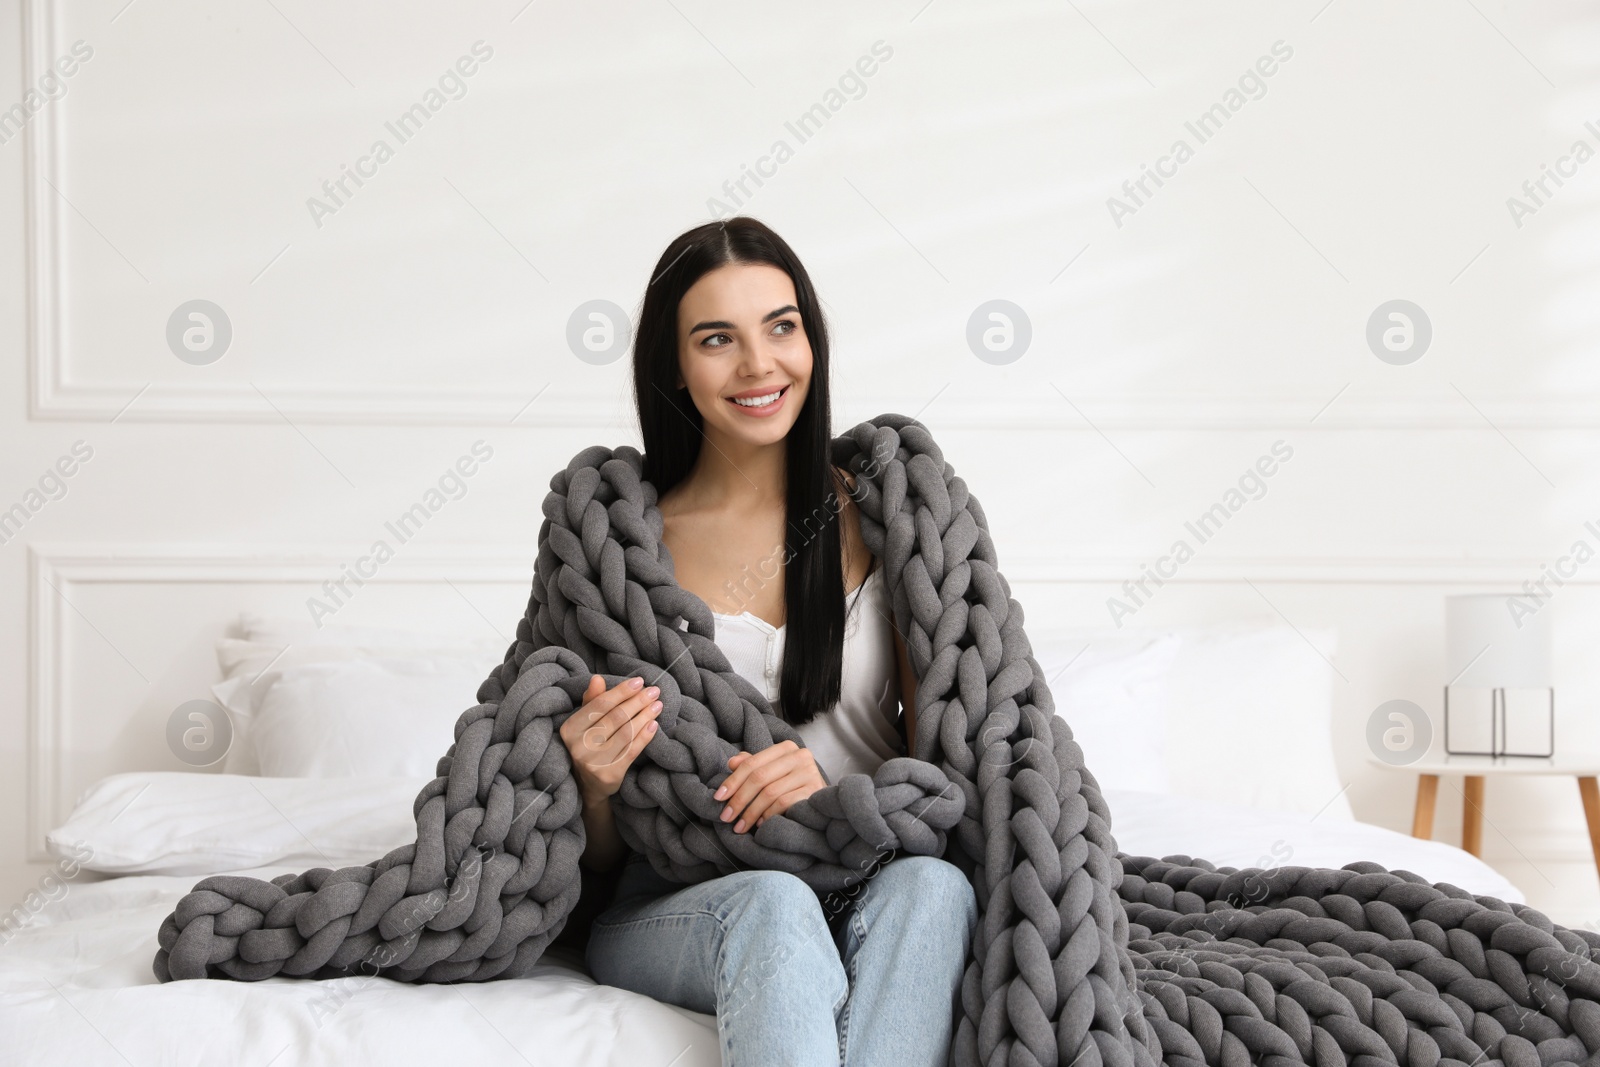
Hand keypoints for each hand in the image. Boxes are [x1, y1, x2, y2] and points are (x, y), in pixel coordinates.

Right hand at [559, 674, 662, 802]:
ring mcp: (593, 762)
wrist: (587, 785)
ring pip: (626, 733)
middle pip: (615, 717)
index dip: (621, 692)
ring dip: (645, 716)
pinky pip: (632, 750)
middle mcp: (578, 746)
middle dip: (637, 701)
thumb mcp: (585, 724)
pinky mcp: (609, 775)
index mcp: (570, 730)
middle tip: (654, 691)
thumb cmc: (588, 745)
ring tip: (657, 705)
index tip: (639, 681)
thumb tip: (597, 678)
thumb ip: (592, 701)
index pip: (599, 705)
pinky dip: (645, 736)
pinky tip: (654, 724)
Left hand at [712, 740, 825, 832]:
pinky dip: (768, 815)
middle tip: (726, 817)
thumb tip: (731, 763)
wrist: (825, 803)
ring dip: (751, 812)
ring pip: (770, 792)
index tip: (718, 798)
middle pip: (759, 777)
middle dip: (739, 799)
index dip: (732, 781)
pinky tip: (761, 824)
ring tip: (741, 825)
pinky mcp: (814, 791)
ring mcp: (809, 772)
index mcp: (786, 748)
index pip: (752, 763)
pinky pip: (784, 804)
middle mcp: (800, 755)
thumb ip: (752, 766)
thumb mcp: (771, 774)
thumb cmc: (792, 787)